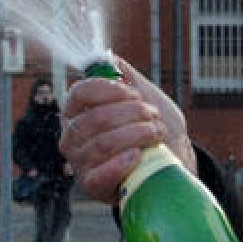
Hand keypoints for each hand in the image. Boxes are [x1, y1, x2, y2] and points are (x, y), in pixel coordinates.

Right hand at [60, 57, 193, 203]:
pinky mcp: (91, 185)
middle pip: (97, 118)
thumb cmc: (152, 128)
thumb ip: (123, 75)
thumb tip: (108, 56)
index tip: (135, 94)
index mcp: (78, 111)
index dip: (110, 90)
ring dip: (137, 135)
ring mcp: (79, 162)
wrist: (170, 161)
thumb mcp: (143, 95)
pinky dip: (123, 162)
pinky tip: (138, 155)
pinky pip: (101, 173)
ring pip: (104, 143)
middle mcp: (72, 136)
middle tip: (154, 116)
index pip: (80, 93)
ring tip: (155, 133)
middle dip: (133, 114)